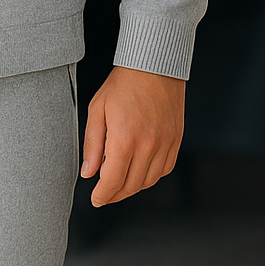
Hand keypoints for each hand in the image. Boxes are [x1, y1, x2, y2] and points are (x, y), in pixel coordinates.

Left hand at [81, 66, 184, 206]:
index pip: (113, 181)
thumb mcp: (97, 111)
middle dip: (115, 194)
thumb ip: (92, 145)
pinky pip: (164, 169)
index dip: (102, 196)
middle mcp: (148, 145)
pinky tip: (139, 171)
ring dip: (132, 187)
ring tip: (119, 184)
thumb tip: (88, 173)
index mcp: (124, 139)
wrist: (154, 65)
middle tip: (104, 194)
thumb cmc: (123, 84)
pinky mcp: (176, 139)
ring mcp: (165, 143)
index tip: (96, 200)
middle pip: (131, 185)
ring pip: (149, 181)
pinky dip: (151, 176)